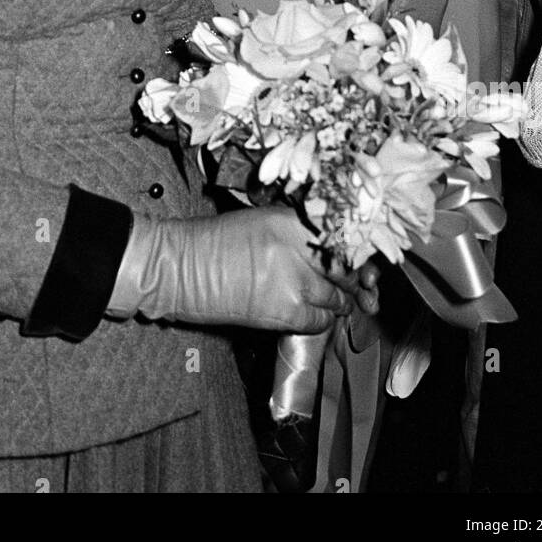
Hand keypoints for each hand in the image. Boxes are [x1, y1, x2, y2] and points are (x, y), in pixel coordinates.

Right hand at [107, 206, 352, 333]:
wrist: (180, 269)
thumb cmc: (212, 243)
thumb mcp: (259, 222)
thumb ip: (295, 233)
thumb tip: (330, 249)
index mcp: (290, 220)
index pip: (342, 236)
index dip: (356, 251)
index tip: (361, 261)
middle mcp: (297, 247)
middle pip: (346, 266)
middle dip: (355, 279)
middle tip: (362, 286)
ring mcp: (294, 281)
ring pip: (337, 296)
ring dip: (339, 301)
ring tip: (336, 301)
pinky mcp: (286, 311)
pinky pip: (320, 320)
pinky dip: (321, 320)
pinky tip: (313, 315)